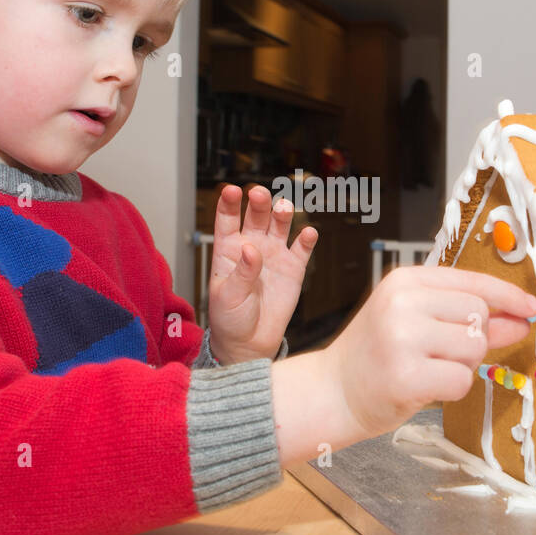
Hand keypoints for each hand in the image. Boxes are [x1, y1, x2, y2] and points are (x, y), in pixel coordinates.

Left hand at [208, 184, 317, 362]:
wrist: (249, 342)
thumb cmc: (230, 318)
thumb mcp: (228, 296)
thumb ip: (241, 272)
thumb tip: (252, 249)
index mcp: (228, 250)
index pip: (228, 220)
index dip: (229, 204)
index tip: (232, 191)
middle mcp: (252, 246)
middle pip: (256, 216)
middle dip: (258, 203)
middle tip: (259, 195)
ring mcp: (274, 255)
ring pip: (279, 226)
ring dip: (282, 214)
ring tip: (283, 208)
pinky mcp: (293, 268)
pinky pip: (302, 249)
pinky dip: (306, 239)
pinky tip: (308, 233)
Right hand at [322, 265, 535, 438]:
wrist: (332, 392)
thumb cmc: (377, 356)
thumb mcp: (418, 324)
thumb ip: (468, 319)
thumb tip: (520, 318)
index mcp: (403, 281)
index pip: (471, 282)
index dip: (506, 295)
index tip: (530, 306)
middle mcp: (402, 303)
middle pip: (478, 314)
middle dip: (473, 338)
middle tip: (440, 353)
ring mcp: (402, 338)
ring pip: (474, 347)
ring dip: (463, 365)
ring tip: (429, 368)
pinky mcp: (406, 376)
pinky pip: (462, 380)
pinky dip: (452, 388)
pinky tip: (424, 386)